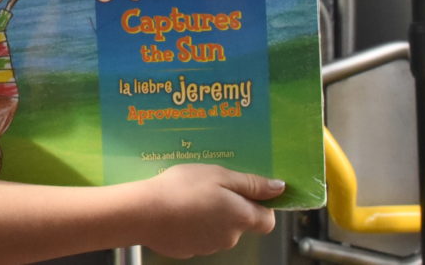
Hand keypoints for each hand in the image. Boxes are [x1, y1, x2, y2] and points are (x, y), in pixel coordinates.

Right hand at [139, 164, 282, 257]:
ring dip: (210, 214)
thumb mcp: (218, 175)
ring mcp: (209, 246)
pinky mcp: (189, 249)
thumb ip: (250, 183)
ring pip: (218, 229)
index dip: (261, 204)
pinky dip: (192, 224)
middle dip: (229, 206)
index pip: (267, 219)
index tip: (247, 189)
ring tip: (188, 195)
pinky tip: (177, 210)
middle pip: (240, 222)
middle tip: (209, 185)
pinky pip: (198, 234)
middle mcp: (230, 237)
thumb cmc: (182, 189)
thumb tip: (279, 188)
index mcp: (241, 217)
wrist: (144, 213)